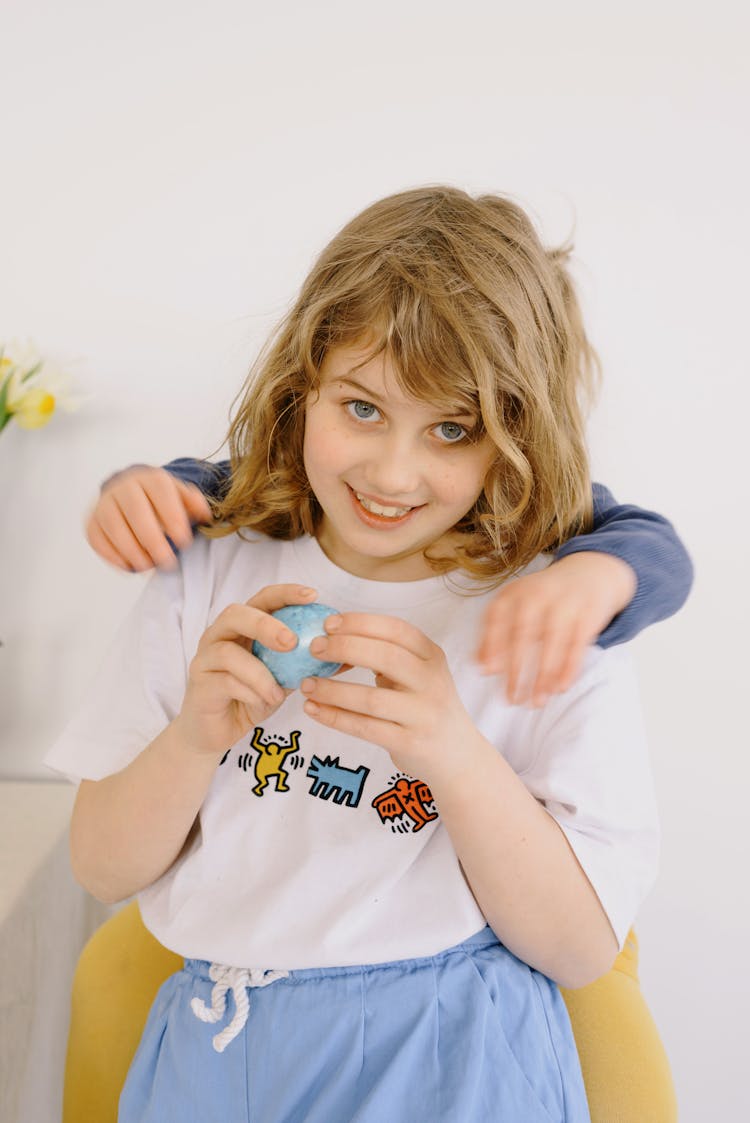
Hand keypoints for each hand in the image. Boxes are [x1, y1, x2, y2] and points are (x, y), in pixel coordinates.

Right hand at [85, 466, 213, 571]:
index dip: (173, 518)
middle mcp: (124, 487)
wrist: (130, 491)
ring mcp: (104, 504)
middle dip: (154, 542)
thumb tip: (204, 515)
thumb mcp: (181, 496)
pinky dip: (114, 557)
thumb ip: (194, 504)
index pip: (161, 494)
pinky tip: (130, 566)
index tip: (184, 542)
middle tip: (168, 562)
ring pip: (115, 528)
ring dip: (133, 552)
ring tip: (149, 566)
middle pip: (136, 513)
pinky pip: (98, 540)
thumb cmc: (161, 500)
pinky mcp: (91, 522)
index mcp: (150, 479)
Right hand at [174, 584, 318, 755]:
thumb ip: (306, 664)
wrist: (219, 732)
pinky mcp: (199, 685)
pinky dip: (250, 691)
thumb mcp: (285, 679)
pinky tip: (265, 701)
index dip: (286, 593)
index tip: (313, 596)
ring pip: (228, 652)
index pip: (262, 599)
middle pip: (236, 614)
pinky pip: (224, 682)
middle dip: (265, 624)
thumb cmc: (253, 698)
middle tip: (292, 641)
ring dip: (260, 672)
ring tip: (280, 692)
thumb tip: (345, 657)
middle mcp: (219, 636)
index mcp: (243, 627)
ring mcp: (205, 659)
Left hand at [299, 613, 476, 779]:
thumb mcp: (418, 674)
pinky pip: (365, 728)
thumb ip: (387, 656)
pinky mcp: (409, 743)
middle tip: (313, 648)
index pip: (396, 630)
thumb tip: (334, 637)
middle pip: (386, 657)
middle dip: (344, 648)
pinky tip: (314, 709)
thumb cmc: (425, 707)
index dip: (360, 623)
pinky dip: (335, 717)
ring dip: (332, 689)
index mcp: (432, 656)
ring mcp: (423, 714)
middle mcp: (432, 682)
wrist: (457, 756)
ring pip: (371, 698)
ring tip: (306, 684)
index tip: (329, 624)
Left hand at [476, 552, 636, 705]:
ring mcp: (566, 604)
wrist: (591, 572)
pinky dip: (569, 668)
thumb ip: (496, 629)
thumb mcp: (518, 602)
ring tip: (536, 702)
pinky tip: (561, 688)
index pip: (498, 618)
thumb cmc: (545, 596)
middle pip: (524, 635)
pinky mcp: (589, 615)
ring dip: (543, 677)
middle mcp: (539, 594)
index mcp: (516, 591)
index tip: (487, 672)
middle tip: (512, 699)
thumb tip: (479, 665)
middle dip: (516, 670)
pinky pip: (577, 646)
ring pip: (552, 644)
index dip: (491, 645)